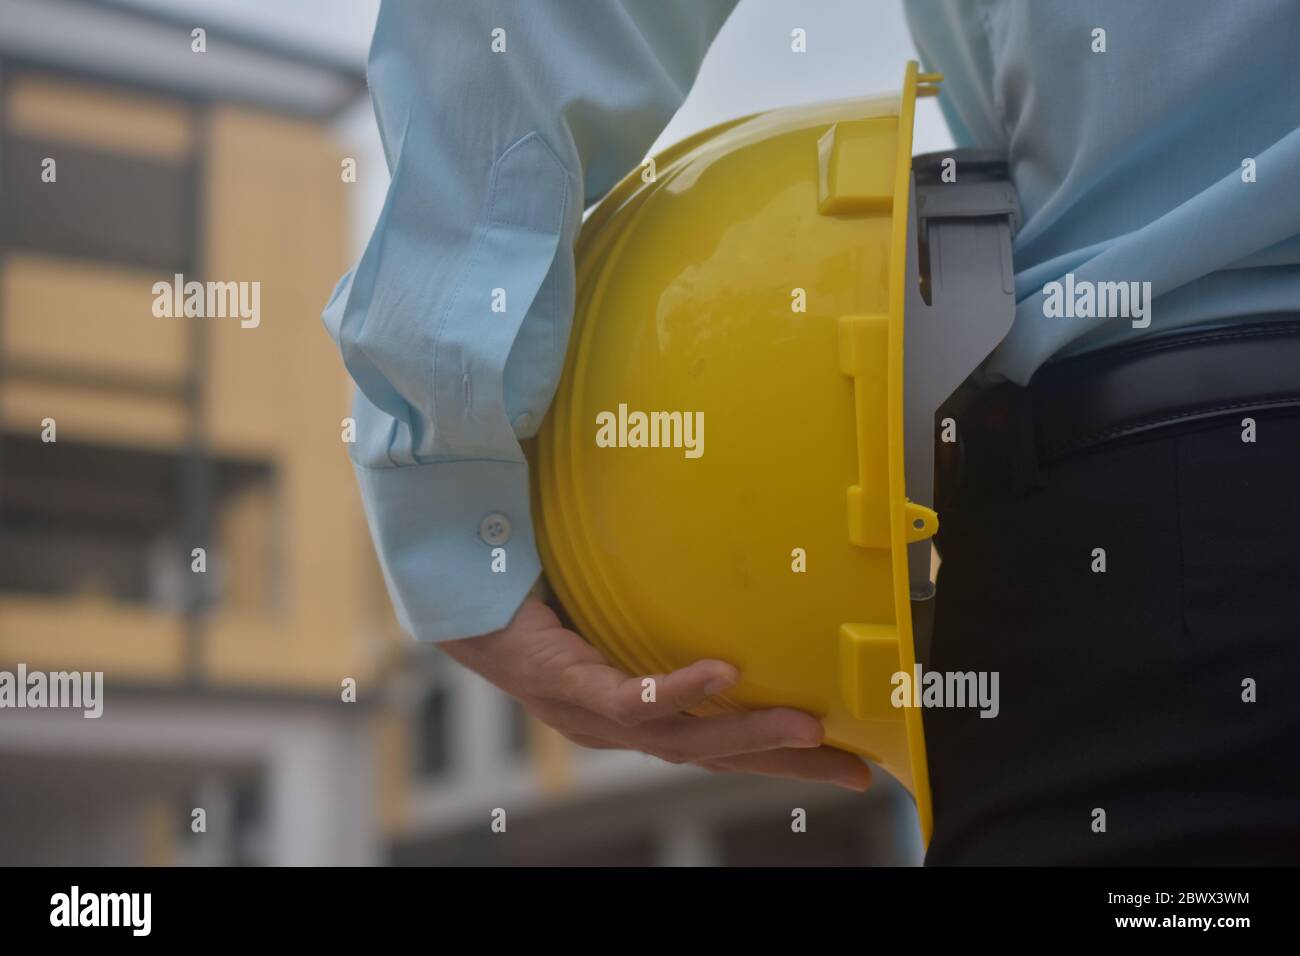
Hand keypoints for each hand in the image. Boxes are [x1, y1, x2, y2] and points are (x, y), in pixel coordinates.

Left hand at [438, 596, 872, 790]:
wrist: (461, 592)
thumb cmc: (543, 598)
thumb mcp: (623, 604)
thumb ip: (671, 601)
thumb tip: (732, 555)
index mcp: (636, 711)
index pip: (720, 742)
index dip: (781, 756)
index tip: (845, 762)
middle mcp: (620, 724)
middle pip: (714, 755)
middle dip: (784, 764)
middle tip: (853, 768)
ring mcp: (592, 712)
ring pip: (681, 739)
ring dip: (746, 735)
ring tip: (807, 728)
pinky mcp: (566, 686)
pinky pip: (628, 698)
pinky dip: (675, 692)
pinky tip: (719, 674)